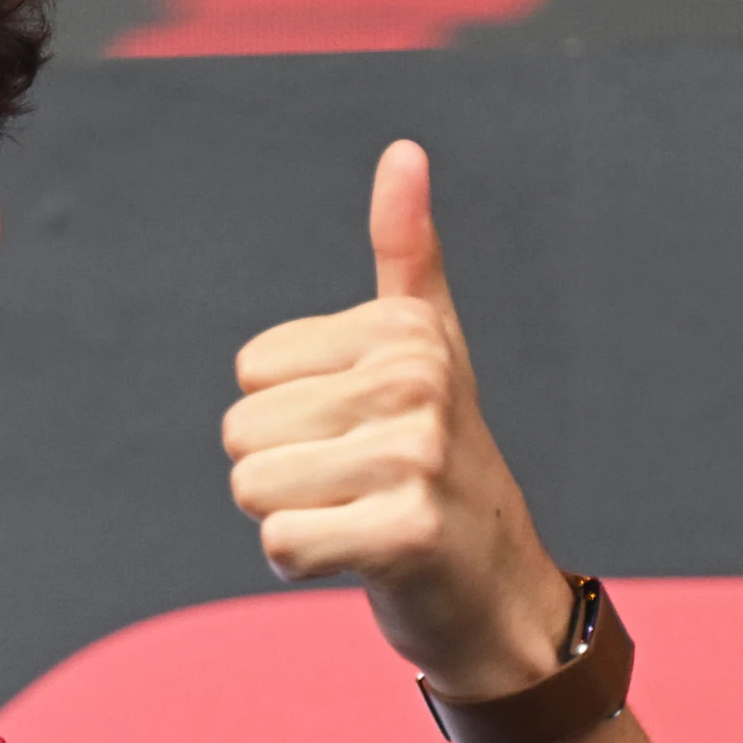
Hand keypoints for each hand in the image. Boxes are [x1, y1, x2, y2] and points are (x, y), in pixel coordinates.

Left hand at [222, 140, 574, 701]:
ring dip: (291, 518)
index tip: (359, 434)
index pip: (251, 371)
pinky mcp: (404, 535)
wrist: (499, 590)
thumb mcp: (428, 349)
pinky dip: (305, 563)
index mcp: (405, 332)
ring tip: (359, 517)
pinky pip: (280, 544)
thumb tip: (403, 152)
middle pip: (243, 430)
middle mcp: (416, 382)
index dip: (288, 416)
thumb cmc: (443, 464)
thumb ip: (407, 253)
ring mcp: (415, 459)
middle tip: (358, 486)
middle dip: (285, 473)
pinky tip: (361, 558)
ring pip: (253, 487)